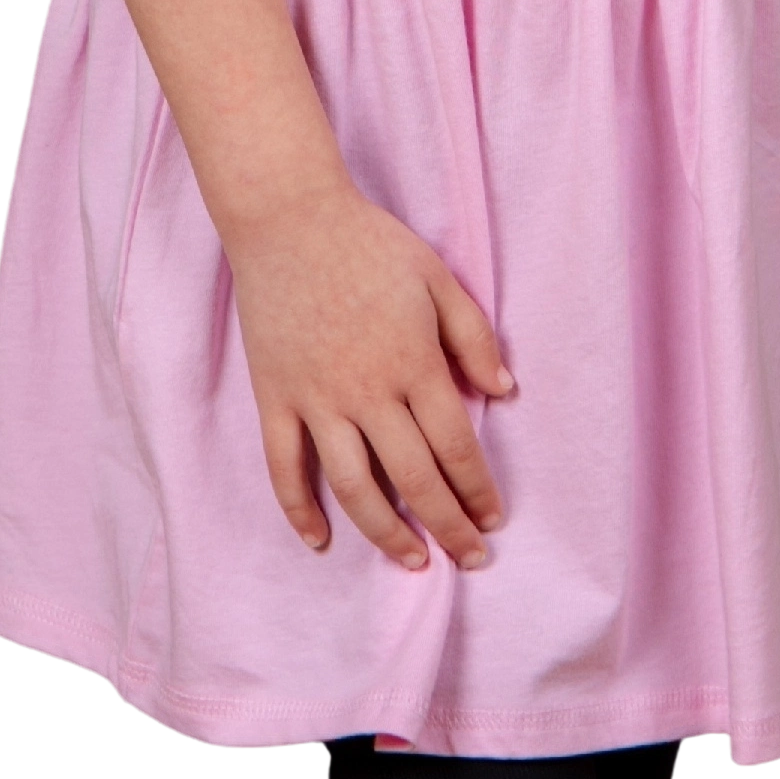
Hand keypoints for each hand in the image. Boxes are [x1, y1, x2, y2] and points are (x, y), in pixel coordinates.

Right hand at [224, 178, 514, 572]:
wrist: (288, 217)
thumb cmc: (370, 243)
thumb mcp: (438, 277)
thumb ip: (474, 337)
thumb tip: (505, 392)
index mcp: (414, 362)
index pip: (455, 446)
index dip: (477, 490)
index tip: (492, 520)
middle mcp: (367, 390)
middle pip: (414, 478)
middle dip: (447, 525)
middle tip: (469, 558)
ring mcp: (316, 398)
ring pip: (354, 486)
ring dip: (386, 532)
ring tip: (412, 561)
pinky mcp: (274, 396)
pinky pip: (285, 466)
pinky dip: (300, 510)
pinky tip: (321, 540)